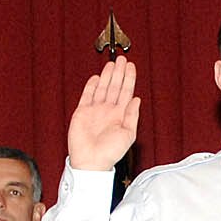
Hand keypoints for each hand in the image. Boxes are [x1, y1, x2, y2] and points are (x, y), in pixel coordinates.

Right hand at [67, 57, 139, 171]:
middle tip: (122, 59)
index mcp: (120, 115)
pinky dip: (91, 86)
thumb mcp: (128, 135)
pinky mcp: (82, 112)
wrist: (91, 162)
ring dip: (107, 75)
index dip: (129, 78)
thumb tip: (137, 100)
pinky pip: (87, 95)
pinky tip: (96, 78)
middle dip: (119, 72)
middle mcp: (108, 111)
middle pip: (115, 86)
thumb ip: (132, 116)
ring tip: (112, 63)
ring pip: (102, 88)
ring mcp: (95, 110)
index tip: (131, 66)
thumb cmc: (110, 153)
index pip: (126, 92)